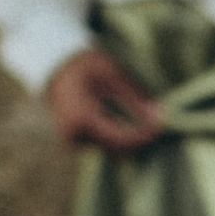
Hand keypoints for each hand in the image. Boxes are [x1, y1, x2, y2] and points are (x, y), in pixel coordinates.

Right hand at [46, 48, 165, 152]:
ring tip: (148, 122)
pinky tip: (134, 125)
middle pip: (118, 149)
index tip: (161, 124)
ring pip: (112, 149)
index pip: (121, 139)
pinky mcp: (77, 140)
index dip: (144, 135)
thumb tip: (158, 114)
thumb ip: (134, 96)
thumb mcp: (111, 74)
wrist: (53, 67)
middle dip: (140, 139)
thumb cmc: (83, 65)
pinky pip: (104, 144)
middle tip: (159, 123)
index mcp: (82, 119)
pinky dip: (121, 136)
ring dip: (132, 139)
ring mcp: (74, 140)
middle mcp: (75, 135)